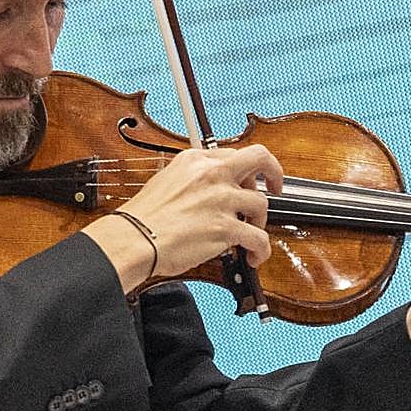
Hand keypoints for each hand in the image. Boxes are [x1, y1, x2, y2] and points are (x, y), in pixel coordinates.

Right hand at [83, 144, 282, 292]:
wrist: (134, 239)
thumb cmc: (143, 217)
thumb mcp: (166, 180)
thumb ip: (193, 179)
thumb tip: (211, 189)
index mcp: (195, 159)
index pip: (234, 154)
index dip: (246, 170)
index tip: (249, 180)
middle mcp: (212, 174)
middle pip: (260, 159)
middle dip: (274, 174)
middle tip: (275, 188)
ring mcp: (221, 199)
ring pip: (262, 204)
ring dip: (260, 222)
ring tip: (249, 234)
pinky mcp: (226, 227)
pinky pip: (259, 238)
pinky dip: (261, 250)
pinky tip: (253, 256)